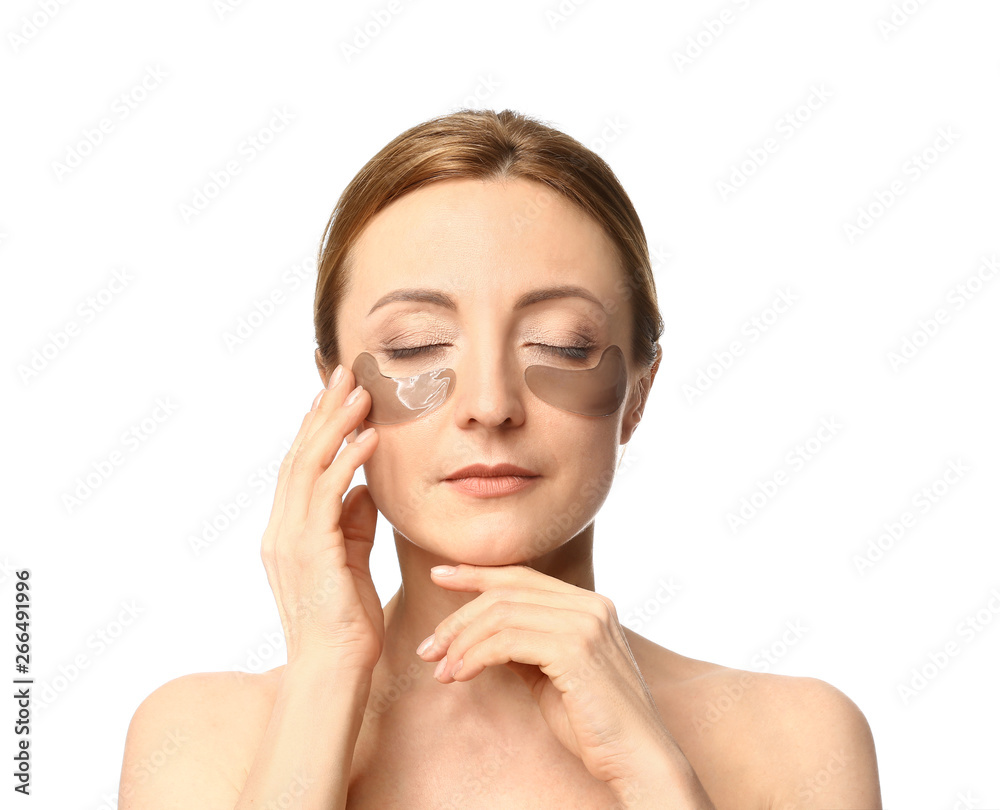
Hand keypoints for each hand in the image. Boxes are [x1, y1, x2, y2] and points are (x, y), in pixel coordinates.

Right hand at [259, 365, 382, 671]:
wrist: (335, 670)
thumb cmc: (347, 622)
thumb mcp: (352, 559)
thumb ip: (354, 522)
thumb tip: (364, 487)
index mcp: (288, 532)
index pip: (299, 466)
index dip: (315, 427)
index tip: (333, 393)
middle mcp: (282, 530)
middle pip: (299, 455)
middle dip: (322, 411)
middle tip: (343, 372)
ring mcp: (291, 540)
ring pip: (308, 467)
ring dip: (336, 426)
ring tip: (360, 393)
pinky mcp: (310, 552)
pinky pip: (328, 496)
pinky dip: (348, 462)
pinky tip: (370, 439)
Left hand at [415, 564, 690, 788]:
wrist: (637, 758)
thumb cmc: (592, 723)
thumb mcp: (551, 674)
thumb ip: (525, 645)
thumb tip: (480, 632)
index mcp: (589, 604)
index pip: (522, 577)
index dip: (477, 574)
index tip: (440, 576)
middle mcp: (590, 604)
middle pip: (506, 593)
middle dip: (458, 618)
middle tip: (428, 648)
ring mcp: (585, 623)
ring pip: (501, 614)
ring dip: (461, 642)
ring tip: (441, 671)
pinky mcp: (575, 648)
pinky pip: (506, 641)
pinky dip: (475, 656)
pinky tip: (459, 675)